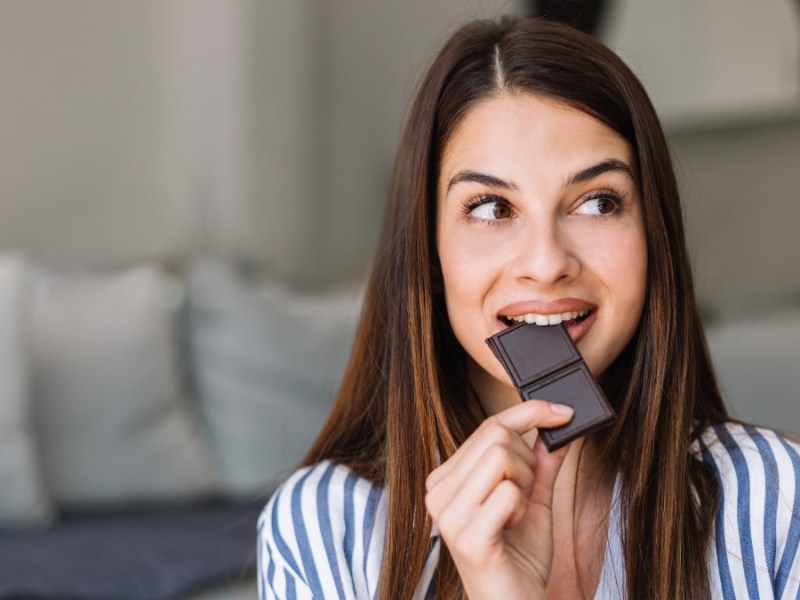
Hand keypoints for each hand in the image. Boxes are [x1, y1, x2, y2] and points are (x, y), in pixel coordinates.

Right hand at [425, 400, 572, 599]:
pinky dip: (523, 508)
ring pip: (502, 457)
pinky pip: (509, 492)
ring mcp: (449, 514)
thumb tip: (555, 428)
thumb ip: (541, 465)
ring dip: (526, 482)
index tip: (562, 411)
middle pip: (496, 436)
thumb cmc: (518, 560)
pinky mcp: (466, 536)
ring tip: (518, 512)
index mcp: (447, 479)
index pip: (488, 426)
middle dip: (528, 460)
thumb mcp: (534, 502)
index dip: (528, 412)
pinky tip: (512, 529)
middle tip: (529, 493)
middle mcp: (439, 492)